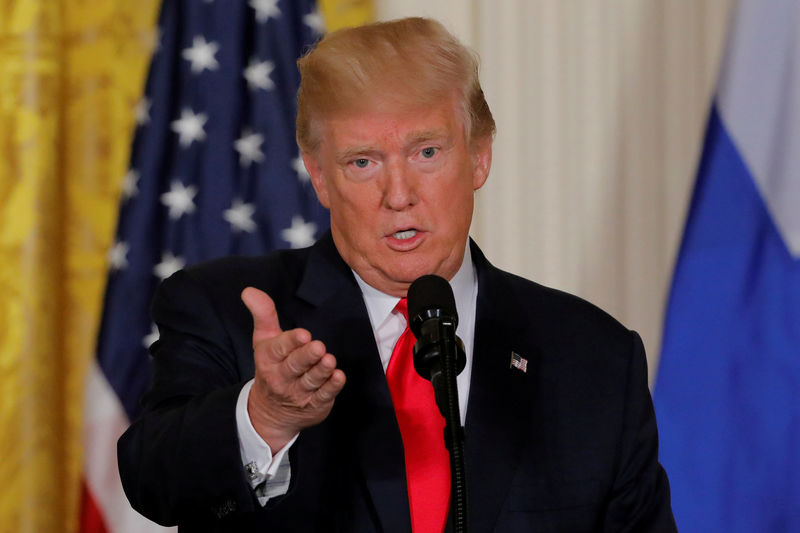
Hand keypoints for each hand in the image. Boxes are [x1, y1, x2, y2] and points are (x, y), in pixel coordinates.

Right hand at [241, 287, 345, 450]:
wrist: (270, 412)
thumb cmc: (272, 367)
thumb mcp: (264, 341)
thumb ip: (263, 315)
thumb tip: (249, 291)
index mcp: (269, 359)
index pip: (279, 349)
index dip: (291, 342)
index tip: (303, 334)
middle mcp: (282, 378)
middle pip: (295, 366)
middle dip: (307, 356)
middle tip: (319, 347)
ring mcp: (298, 393)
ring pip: (311, 381)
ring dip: (321, 371)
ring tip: (330, 360)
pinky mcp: (315, 405)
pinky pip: (324, 396)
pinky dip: (332, 387)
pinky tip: (339, 377)